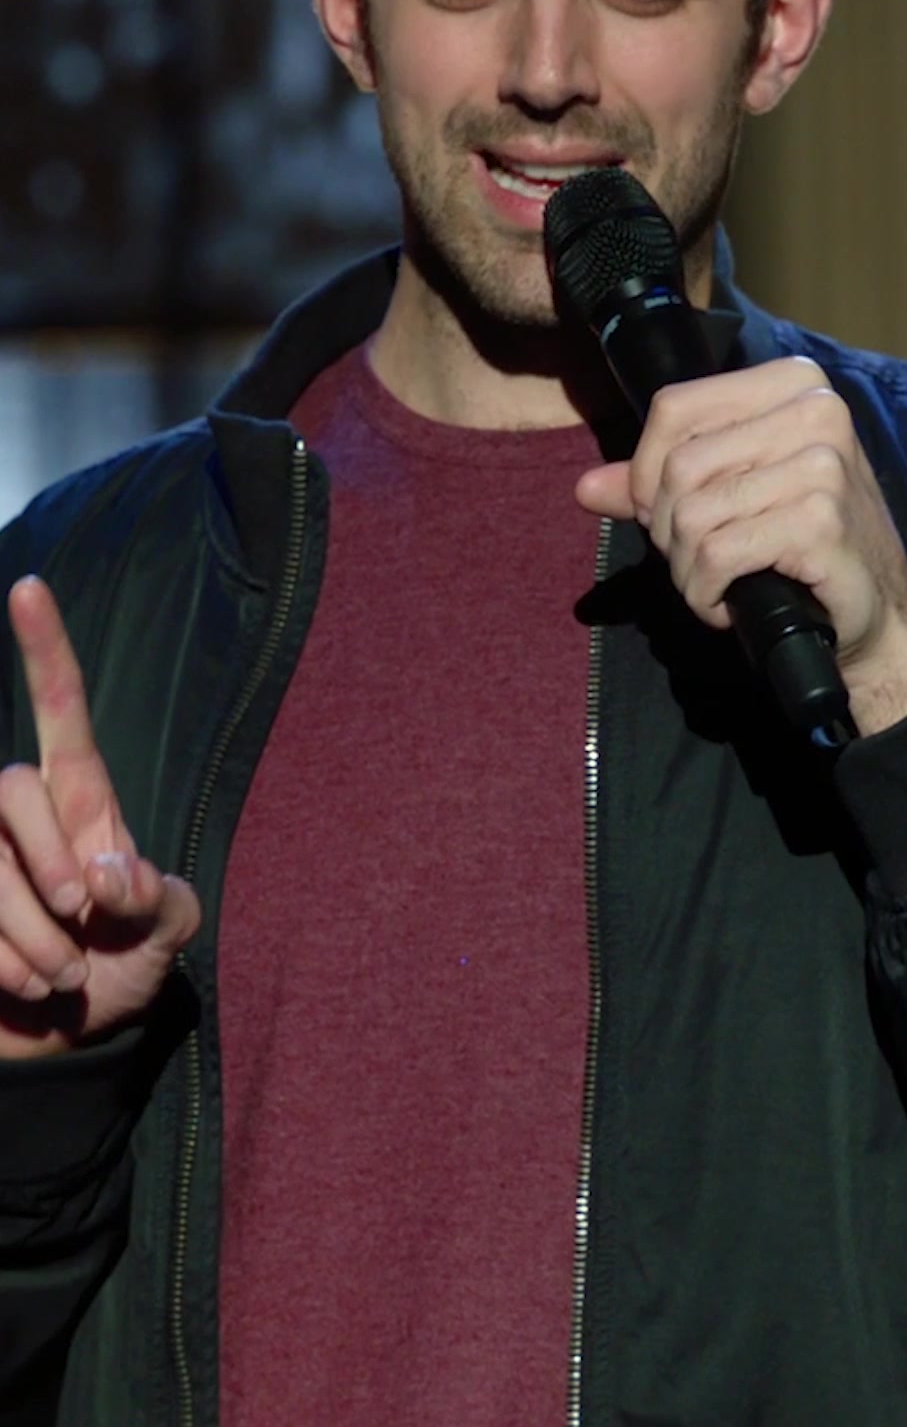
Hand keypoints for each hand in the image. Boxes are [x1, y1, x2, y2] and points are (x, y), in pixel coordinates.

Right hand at [0, 576, 200, 1058]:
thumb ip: (157, 899)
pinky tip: (29, 988)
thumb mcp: (169, 933)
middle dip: (44, 864)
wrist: (74, 1040)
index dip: (46, 650)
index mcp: (84, 801)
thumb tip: (107, 870)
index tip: (29, 586)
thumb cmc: (126, 964)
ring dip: (27, 933)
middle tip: (80, 926)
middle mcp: (22, 817)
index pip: (62, 711)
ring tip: (64, 975)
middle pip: (10, 791)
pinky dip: (3, 964)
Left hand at [575, 357, 906, 734]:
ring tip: (716, 585)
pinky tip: (729, 606)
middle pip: (679, 466)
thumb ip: (660, 485)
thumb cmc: (801, 549)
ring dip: (687, 570)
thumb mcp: (733, 497)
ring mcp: (822, 464)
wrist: (876, 616)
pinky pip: (718, 555)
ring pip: (693, 516)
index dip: (647, 469)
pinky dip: (706, 594)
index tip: (663, 513)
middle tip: (698, 561)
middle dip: (669, 530)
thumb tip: (586, 488)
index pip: (675, 406)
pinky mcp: (820, 519)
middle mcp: (815, 411)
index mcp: (793, 384)